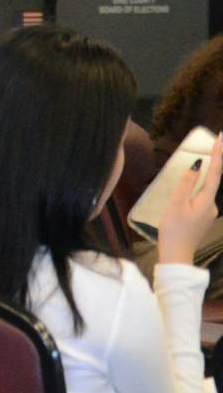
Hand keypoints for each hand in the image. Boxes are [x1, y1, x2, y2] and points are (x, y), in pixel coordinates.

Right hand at [156, 135, 222, 265]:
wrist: (176, 255)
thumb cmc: (174, 228)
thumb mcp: (176, 203)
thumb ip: (186, 183)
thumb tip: (197, 164)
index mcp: (207, 200)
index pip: (215, 173)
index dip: (218, 155)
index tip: (220, 137)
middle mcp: (212, 205)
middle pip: (212, 181)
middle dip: (214, 163)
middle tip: (215, 143)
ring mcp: (207, 213)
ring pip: (204, 191)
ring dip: (203, 178)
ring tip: (201, 165)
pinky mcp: (201, 219)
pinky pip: (199, 199)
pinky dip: (196, 190)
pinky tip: (187, 192)